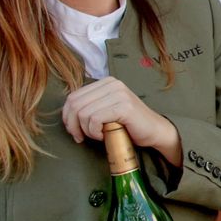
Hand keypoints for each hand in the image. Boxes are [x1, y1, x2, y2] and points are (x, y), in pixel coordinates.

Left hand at [63, 77, 180, 161]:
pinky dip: (95, 132)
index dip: (67, 117)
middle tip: (81, 138)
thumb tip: (66, 115)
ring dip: (87, 131)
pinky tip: (104, 135)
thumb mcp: (105, 110)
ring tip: (98, 136)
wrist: (154, 131)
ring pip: (83, 113)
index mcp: (105, 82)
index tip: (74, 132)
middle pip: (75, 104)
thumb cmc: (128, 125)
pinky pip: (95, 119)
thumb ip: (89, 106)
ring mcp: (119, 93)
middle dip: (73, 125)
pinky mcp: (124, 106)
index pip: (73, 97)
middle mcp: (112, 84)